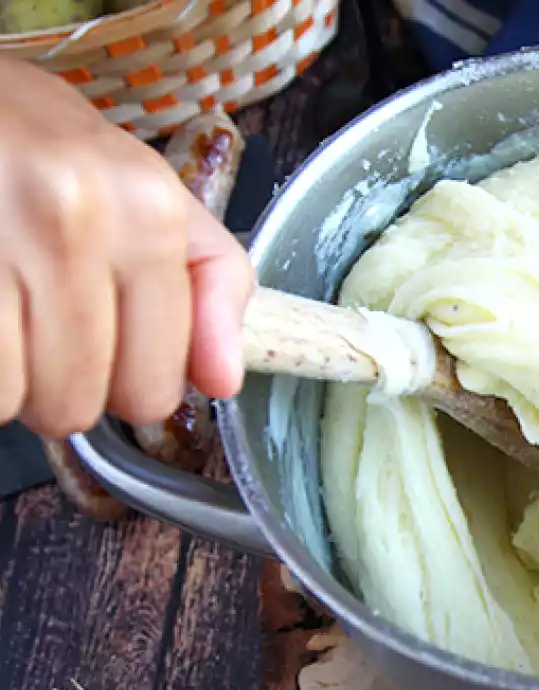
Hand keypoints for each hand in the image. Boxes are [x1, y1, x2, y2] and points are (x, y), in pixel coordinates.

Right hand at [0, 59, 253, 438]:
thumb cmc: (44, 145)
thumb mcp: (146, 191)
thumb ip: (208, 283)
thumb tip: (224, 380)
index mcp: (148, 209)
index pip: (154, 384)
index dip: (127, 389)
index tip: (109, 355)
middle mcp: (76, 216)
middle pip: (79, 402)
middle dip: (58, 390)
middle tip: (42, 332)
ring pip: (13, 398)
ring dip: (7, 382)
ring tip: (6, 317)